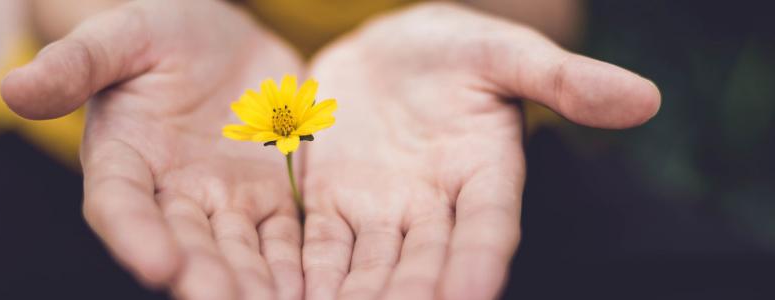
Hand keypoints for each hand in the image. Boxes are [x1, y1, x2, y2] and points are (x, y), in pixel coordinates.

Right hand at [1, 1, 303, 298]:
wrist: (219, 39)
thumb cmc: (159, 32)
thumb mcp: (121, 36)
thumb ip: (77, 62)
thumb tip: (15, 87)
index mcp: (124, 159)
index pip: (121, 204)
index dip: (135, 236)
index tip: (158, 265)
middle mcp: (171, 194)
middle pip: (185, 243)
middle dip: (205, 278)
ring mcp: (224, 200)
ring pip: (239, 252)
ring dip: (254, 284)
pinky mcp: (270, 197)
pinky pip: (284, 238)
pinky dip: (296, 266)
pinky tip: (311, 290)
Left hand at [301, 3, 659, 299]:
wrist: (386, 51)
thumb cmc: (454, 48)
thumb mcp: (503, 52)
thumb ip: (563, 80)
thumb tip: (645, 99)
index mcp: (485, 174)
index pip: (488, 230)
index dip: (480, 265)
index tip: (472, 296)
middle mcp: (434, 209)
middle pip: (424, 267)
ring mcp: (380, 212)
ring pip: (369, 271)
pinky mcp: (331, 207)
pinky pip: (320, 249)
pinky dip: (310, 278)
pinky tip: (294, 298)